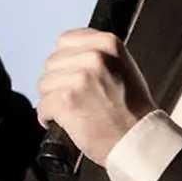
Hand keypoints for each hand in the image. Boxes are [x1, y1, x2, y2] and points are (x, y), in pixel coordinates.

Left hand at [36, 29, 156, 165]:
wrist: (139, 140)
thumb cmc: (134, 110)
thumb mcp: (123, 67)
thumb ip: (97, 54)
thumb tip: (68, 55)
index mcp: (108, 43)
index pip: (65, 40)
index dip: (64, 60)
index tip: (69, 73)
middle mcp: (93, 56)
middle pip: (52, 63)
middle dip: (57, 81)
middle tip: (71, 97)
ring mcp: (79, 77)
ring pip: (44, 84)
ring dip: (52, 99)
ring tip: (69, 110)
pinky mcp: (66, 100)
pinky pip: (42, 105)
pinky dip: (47, 117)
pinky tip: (60, 122)